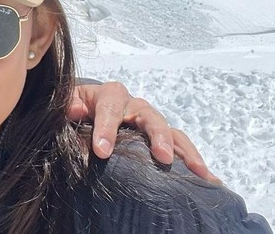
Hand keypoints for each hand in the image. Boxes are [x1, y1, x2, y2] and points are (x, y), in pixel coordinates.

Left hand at [70, 81, 221, 183]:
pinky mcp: (157, 138)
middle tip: (163, 158)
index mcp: (108, 95)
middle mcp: (133, 106)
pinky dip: (192, 161)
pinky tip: (210, 180)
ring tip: (199, 171)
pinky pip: (178, 147)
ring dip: (185, 151)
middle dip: (158, 136)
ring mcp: (148, 122)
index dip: (106, 128)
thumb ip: (66, 104)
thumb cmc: (72, 108)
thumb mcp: (64, 103)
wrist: (79, 111)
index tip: (102, 151)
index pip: (110, 107)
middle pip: (149, 116)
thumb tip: (75, 109)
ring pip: (170, 132)